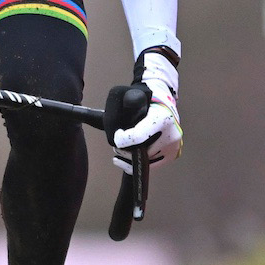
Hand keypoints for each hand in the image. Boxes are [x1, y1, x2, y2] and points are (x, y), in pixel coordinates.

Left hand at [113, 50, 180, 165]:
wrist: (165, 103)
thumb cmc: (145, 100)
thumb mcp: (133, 98)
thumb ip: (118, 109)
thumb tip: (90, 117)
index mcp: (162, 118)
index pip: (137, 137)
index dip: (122, 139)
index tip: (116, 135)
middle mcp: (171, 134)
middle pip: (141, 151)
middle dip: (124, 150)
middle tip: (117, 145)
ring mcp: (174, 146)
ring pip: (145, 161)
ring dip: (130, 158)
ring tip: (121, 151)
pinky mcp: (173, 154)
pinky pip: (153, 166)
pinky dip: (137, 166)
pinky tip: (125, 162)